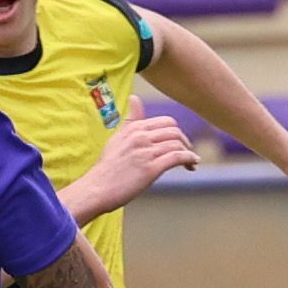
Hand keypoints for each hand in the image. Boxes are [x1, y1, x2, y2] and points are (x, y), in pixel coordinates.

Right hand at [76, 98, 196, 215]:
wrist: (96, 189)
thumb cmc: (107, 168)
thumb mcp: (117, 138)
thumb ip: (130, 120)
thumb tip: (134, 98)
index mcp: (134, 128)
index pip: (165, 121)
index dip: (176, 132)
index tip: (178, 143)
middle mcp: (140, 136)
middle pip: (174, 130)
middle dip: (185, 141)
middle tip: (187, 152)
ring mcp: (146, 151)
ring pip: (177, 143)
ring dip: (189, 152)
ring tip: (191, 162)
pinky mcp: (151, 168)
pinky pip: (177, 157)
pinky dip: (189, 159)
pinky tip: (192, 164)